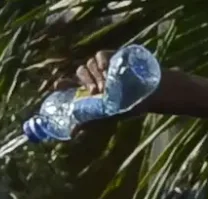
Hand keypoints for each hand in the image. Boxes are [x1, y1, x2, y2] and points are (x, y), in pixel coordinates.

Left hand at [62, 50, 183, 117]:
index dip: (63, 84)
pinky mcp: (112, 57)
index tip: (57, 85)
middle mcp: (93, 77)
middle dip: (85, 82)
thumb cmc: (127, 106)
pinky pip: (99, 55)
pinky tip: (105, 68)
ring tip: (106, 86)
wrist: (149, 94)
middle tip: (95, 92)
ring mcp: (102, 67)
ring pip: (88, 65)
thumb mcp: (106, 116)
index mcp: (87, 90)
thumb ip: (88, 122)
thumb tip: (71, 134)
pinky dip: (100, 61)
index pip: (70, 84)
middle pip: (80, 73)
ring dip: (94, 75)